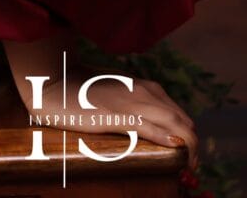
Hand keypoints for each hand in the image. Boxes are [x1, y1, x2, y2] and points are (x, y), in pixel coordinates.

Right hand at [28, 66, 200, 171]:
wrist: (53, 81)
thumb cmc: (81, 90)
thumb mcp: (116, 97)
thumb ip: (134, 107)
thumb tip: (147, 126)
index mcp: (147, 87)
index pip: (179, 114)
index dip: (188, 135)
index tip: (189, 153)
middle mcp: (146, 92)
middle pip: (183, 121)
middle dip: (193, 145)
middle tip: (192, 166)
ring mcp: (133, 103)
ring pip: (174, 125)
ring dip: (187, 147)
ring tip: (190, 165)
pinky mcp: (118, 116)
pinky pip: (150, 128)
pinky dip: (166, 139)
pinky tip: (176, 149)